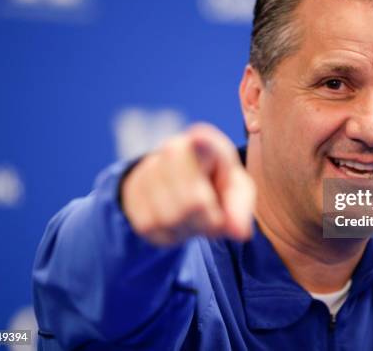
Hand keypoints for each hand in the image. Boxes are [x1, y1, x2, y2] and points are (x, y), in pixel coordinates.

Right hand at [120, 123, 255, 244]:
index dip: (201, 142)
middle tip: (214, 217)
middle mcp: (173, 147)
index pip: (201, 142)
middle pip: (193, 202)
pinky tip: (176, 221)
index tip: (199, 138)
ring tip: (195, 218)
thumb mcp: (236, 190)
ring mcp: (149, 169)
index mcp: (205, 142)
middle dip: (208, 220)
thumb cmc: (217, 184)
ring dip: (187, 228)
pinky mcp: (131, 193)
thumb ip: (240, 208)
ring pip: (170, 217)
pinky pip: (150, 226)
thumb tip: (239, 232)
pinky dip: (168, 233)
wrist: (180, 182)